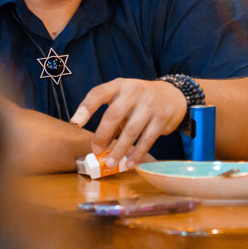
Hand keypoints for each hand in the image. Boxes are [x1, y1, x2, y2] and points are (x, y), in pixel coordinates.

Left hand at [73, 79, 188, 165]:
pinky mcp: (161, 119)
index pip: (99, 93)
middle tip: (96, 150)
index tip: (76, 123)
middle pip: (114, 114)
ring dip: (119, 149)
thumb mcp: (124, 97)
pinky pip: (147, 139)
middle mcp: (134, 92)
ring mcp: (149, 105)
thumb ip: (111, 115)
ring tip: (111, 163)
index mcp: (120, 85)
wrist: (172, 96)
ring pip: (131, 130)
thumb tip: (98, 143)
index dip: (86, 107)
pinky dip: (138, 153)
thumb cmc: (139, 100)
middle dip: (103, 135)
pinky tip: (131, 163)